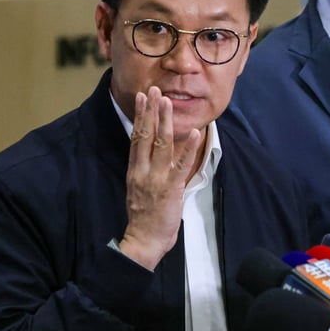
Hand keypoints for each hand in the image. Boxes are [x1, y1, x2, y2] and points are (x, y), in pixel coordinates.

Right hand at [118, 86, 201, 269]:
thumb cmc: (144, 218)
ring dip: (165, 121)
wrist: (143, 241)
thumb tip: (151, 154)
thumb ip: (145, 170)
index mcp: (135, 170)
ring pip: (161, 144)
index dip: (140, 116)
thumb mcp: (139, 189)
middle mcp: (143, 171)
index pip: (136, 137)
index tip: (142, 98)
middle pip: (145, 135)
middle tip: (153, 89)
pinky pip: (181, 165)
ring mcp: (156, 178)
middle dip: (150, 111)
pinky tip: (194, 132)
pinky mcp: (171, 188)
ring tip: (168, 102)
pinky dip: (188, 148)